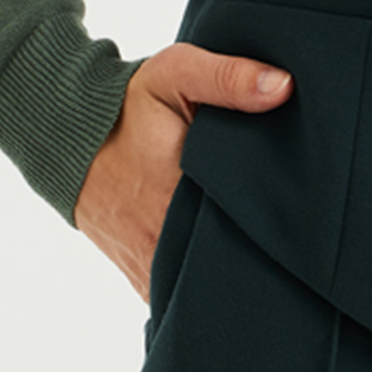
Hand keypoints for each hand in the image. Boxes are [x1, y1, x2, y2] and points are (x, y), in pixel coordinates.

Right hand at [73, 43, 294, 299]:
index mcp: (181, 191)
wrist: (69, 140)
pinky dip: (206, 282)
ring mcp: (154, 269)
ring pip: (211, 284)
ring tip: (258, 242)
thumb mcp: (175, 74)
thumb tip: (284, 86)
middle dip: (261, 244)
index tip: (302, 202)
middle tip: (288, 223)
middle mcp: (166, 241)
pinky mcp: (144, 283)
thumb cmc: (127, 106)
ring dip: (233, 267)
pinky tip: (225, 258)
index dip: (279, 214)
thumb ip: (228, 78)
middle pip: (234, 258)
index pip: (250, 221)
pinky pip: (183, 296)